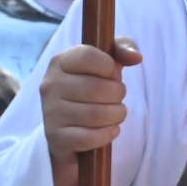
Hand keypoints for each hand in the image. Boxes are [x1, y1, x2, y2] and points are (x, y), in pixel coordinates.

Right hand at [40, 37, 142, 167]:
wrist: (68, 128)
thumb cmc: (91, 87)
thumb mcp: (105, 63)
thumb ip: (123, 48)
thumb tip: (136, 57)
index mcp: (60, 62)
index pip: (88, 56)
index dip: (110, 67)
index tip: (113, 75)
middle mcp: (50, 85)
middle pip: (97, 88)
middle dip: (118, 94)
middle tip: (117, 98)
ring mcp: (51, 112)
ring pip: (96, 114)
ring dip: (116, 115)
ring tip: (116, 113)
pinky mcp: (56, 137)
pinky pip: (91, 137)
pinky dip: (108, 134)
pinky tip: (109, 129)